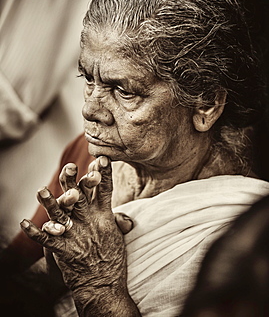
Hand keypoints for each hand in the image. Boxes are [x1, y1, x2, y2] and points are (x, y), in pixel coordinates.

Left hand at [20, 156, 139, 315]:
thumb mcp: (118, 236)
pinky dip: (35, 232)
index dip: (104, 174)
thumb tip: (124, 215)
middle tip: (69, 166)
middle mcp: (89, 222)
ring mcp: (76, 235)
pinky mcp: (65, 250)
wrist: (104, 285)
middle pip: (80, 196)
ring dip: (49, 202)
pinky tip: (23, 223)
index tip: (101, 158)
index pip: (105, 190)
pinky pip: (46, 240)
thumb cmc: (112, 259)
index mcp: (104, 216)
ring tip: (41, 190)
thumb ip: (118, 221)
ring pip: (60, 214)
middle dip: (73, 181)